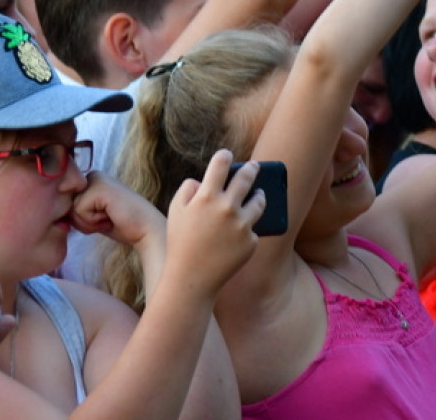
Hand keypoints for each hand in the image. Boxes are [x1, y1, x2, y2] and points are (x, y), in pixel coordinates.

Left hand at [71, 171, 164, 247]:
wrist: (145, 229)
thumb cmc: (120, 224)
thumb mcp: (92, 216)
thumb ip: (75, 210)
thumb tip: (53, 213)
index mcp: (89, 180)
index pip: (64, 205)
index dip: (80, 219)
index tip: (102, 218)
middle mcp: (91, 175)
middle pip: (66, 206)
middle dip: (83, 221)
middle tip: (105, 218)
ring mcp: (96, 179)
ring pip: (71, 209)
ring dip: (88, 222)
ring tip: (108, 217)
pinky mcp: (99, 187)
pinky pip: (79, 210)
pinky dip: (93, 221)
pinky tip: (110, 216)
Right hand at [163, 150, 264, 298]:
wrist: (191, 279)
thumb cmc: (180, 243)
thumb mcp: (175, 212)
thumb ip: (187, 190)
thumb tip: (203, 180)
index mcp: (206, 197)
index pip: (220, 164)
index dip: (224, 156)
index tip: (227, 155)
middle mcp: (227, 207)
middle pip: (247, 178)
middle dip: (251, 169)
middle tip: (254, 166)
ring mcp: (242, 225)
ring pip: (259, 201)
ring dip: (259, 195)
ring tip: (259, 193)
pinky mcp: (251, 241)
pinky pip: (253, 228)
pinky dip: (247, 228)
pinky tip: (239, 233)